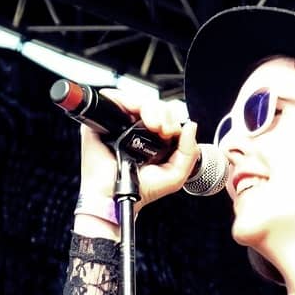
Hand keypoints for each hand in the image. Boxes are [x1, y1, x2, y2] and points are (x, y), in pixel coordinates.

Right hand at [78, 89, 202, 208]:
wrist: (115, 197)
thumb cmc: (140, 191)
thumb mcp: (175, 175)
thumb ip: (189, 152)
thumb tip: (191, 126)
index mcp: (153, 141)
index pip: (167, 118)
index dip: (173, 121)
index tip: (172, 134)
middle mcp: (137, 130)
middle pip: (156, 106)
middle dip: (165, 115)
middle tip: (164, 131)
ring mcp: (120, 124)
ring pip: (141, 100)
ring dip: (154, 110)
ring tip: (155, 126)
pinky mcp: (104, 120)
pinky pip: (117, 98)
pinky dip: (131, 101)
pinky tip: (141, 117)